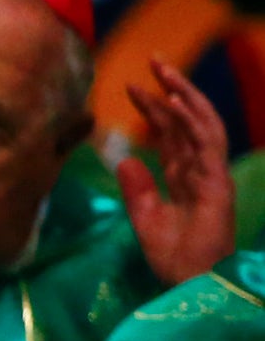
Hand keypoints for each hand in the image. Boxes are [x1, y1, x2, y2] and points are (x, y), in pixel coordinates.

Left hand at [120, 63, 234, 289]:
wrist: (191, 280)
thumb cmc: (173, 257)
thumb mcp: (144, 219)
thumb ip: (136, 189)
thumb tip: (123, 157)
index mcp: (183, 177)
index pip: (168, 134)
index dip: (152, 109)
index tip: (130, 86)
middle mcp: (199, 168)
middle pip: (185, 120)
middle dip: (171, 89)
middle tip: (152, 60)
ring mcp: (211, 172)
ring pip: (200, 122)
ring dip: (183, 94)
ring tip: (164, 70)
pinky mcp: (216, 179)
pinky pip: (205, 142)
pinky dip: (190, 119)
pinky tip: (176, 100)